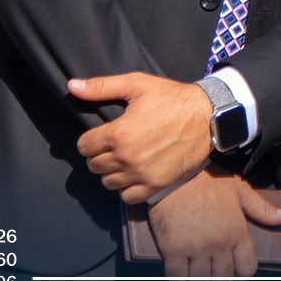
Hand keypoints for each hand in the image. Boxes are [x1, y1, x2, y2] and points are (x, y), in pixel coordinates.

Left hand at [70, 73, 212, 201]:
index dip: (90, 139)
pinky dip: (127, 187)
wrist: (207, 117)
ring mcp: (140, 174)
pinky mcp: (155, 185)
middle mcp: (126, 157)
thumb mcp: (138, 84)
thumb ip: (102, 87)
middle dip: (99, 154)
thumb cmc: (172, 98)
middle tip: (114, 145)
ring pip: (107, 182)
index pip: (84, 146)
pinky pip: (127, 196)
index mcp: (119, 133)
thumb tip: (73, 86)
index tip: (102, 135)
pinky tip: (134, 174)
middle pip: (94, 165)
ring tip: (124, 159)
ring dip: (111, 172)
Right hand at [146, 167, 280, 280]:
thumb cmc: (209, 181)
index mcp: (237, 232)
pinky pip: (176, 277)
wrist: (176, 176)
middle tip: (214, 270)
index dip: (242, 272)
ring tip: (196, 269)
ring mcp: (195, 249)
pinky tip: (179, 266)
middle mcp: (218, 244)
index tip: (235, 268)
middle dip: (220, 279)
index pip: (247, 268)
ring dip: (198, 279)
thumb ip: (262, 209)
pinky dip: (177, 276)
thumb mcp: (240, 191)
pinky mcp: (173, 251)